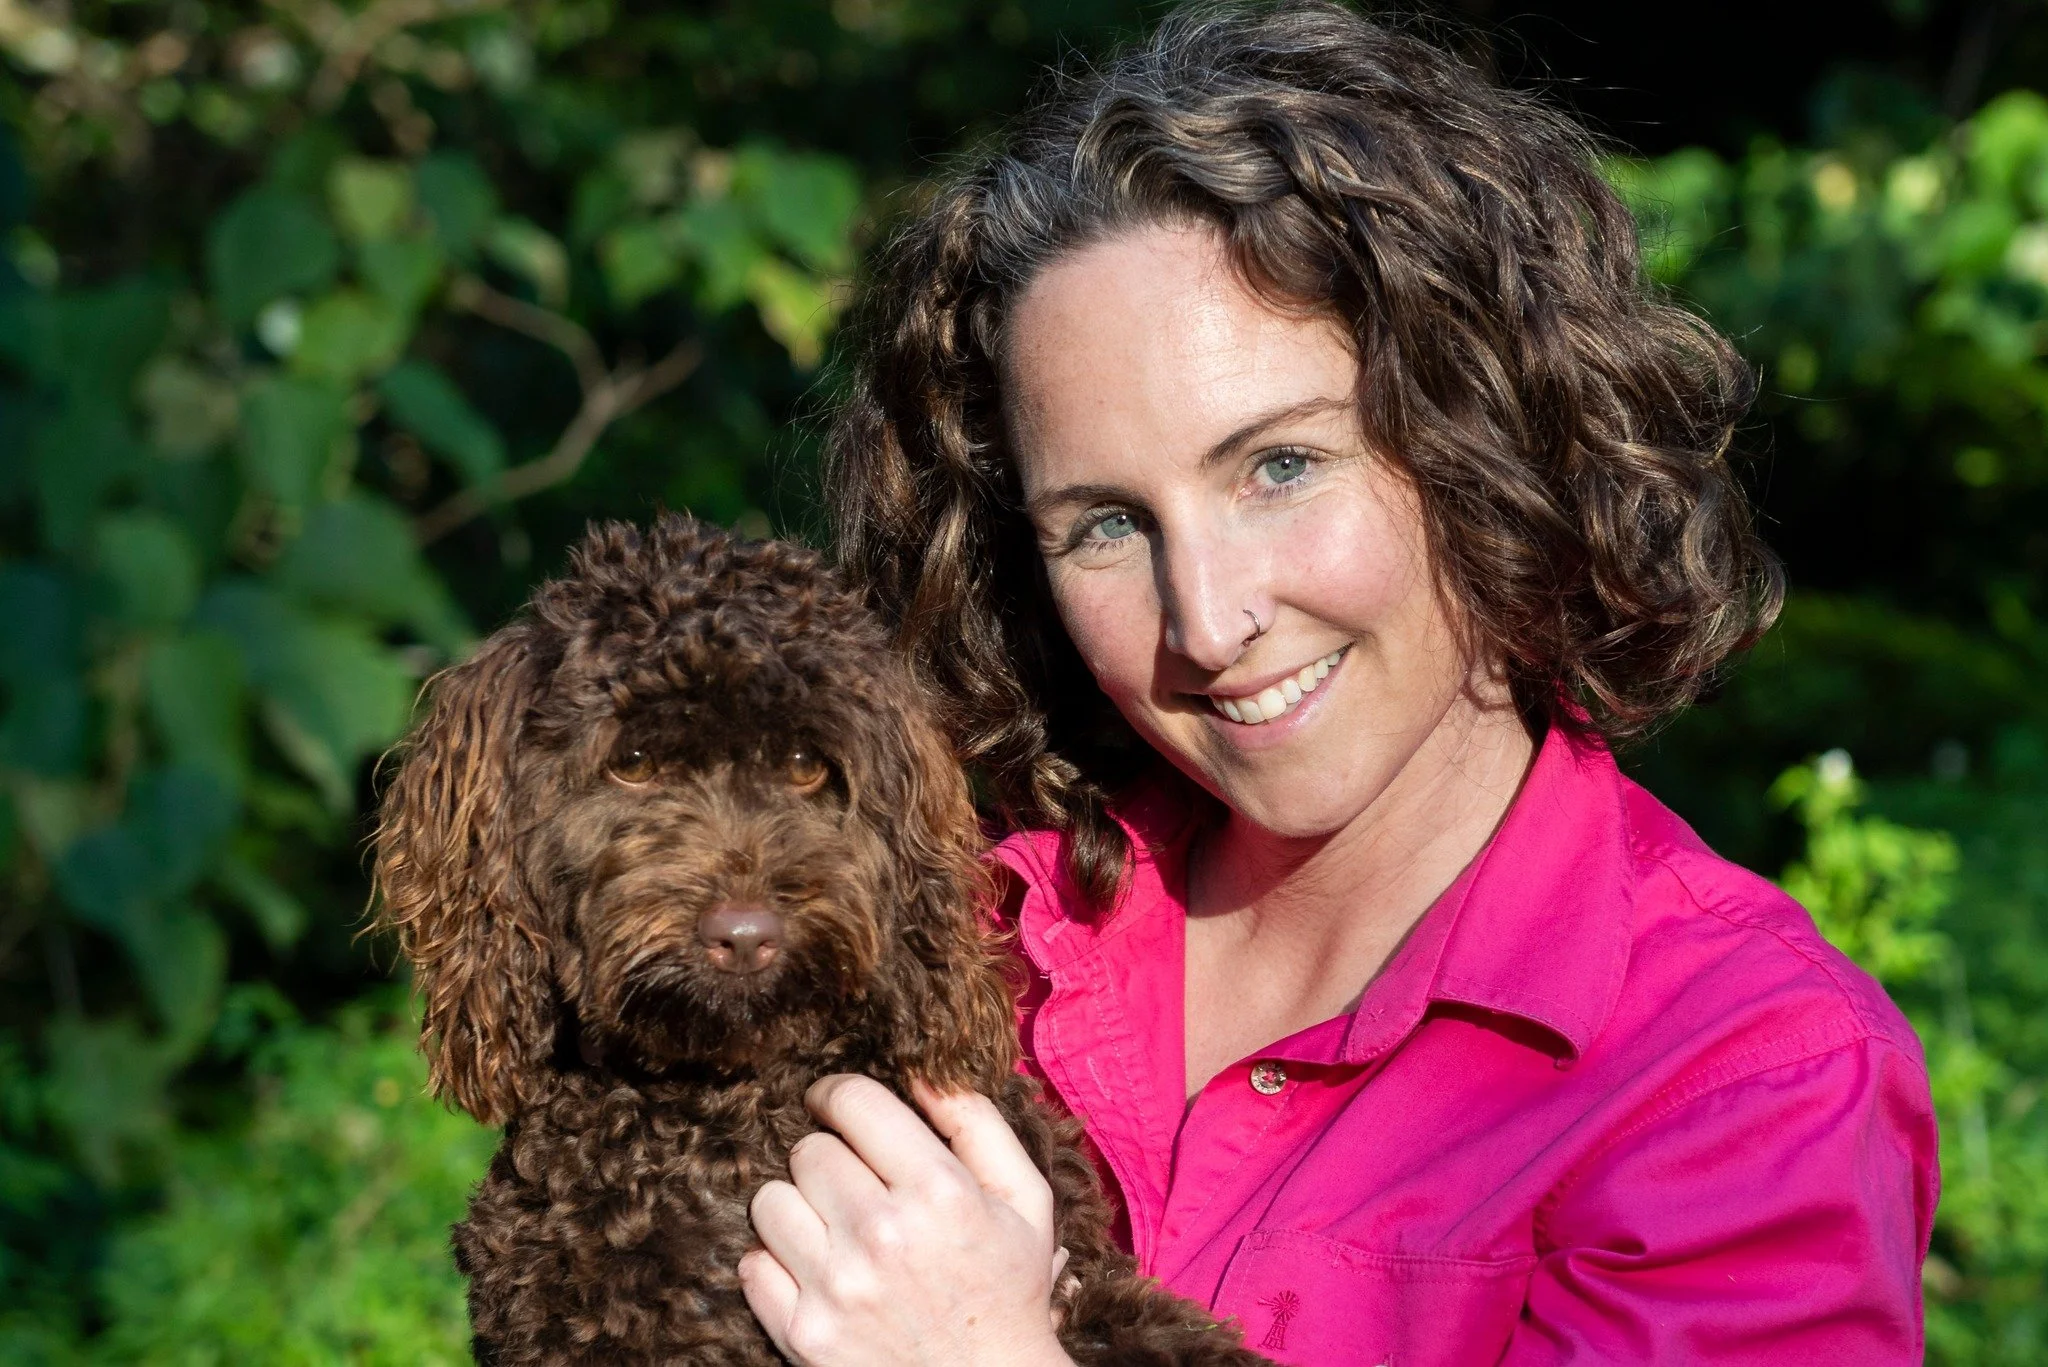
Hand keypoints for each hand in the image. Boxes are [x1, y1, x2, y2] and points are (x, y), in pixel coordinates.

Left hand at [740, 1074, 1075, 1366]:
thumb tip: (923, 1069)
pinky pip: (752, 1265)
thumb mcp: (1024, 1197)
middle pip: (808, 1150)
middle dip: (828, 1157)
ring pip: (770, 1201)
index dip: (836, 1092)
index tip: (832, 1103)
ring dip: (797, 1206)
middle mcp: (881, 1234)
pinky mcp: (802, 1335)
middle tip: (852, 1181)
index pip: (852, 1101)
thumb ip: (976, 1122)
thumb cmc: (1007, 1287)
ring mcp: (836, 1288)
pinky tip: (815, 1269)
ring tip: (831, 1225)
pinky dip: (776, 1262)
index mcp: (938, 1191)